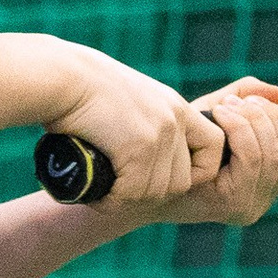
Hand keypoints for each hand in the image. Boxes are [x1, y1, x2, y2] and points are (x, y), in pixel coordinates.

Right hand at [51, 51, 227, 209]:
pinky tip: (98, 195)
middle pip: (182, 181)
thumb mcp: (127, 101)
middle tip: (121, 190)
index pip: (214, 147)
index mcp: (176, 107)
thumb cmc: (81, 88)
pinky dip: (113, 200)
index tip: (165, 175)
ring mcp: (159, 134)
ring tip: (105, 194)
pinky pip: (132, 192)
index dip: (197, 171)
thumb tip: (133, 156)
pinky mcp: (138, 146)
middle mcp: (174, 120)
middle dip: (152, 192)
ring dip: (129, 200)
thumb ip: (143, 122)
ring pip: (156, 192)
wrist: (63, 77)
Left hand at [168, 77, 277, 226]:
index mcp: (265, 185)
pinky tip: (220, 117)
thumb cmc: (176, 146)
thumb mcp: (216, 118)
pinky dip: (241, 129)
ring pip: (275, 154)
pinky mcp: (233, 203)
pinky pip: (253, 158)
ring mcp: (249, 205)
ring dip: (253, 121)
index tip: (255, 103)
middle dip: (268, 118)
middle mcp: (262, 201)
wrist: (139, 177)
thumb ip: (248, 101)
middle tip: (235, 102)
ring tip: (225, 107)